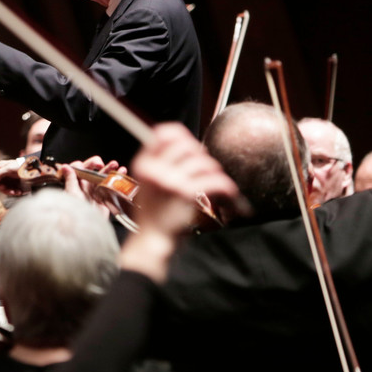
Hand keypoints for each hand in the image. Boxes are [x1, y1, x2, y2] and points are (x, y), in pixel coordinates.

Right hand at [0, 157, 29, 196]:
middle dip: (5, 190)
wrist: (36, 168)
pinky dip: (14, 191)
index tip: (4, 187)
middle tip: (13, 192)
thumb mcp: (10, 168)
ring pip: (3, 189)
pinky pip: (9, 189)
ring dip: (11, 192)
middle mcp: (1, 172)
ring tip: (19, 192)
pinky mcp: (12, 182)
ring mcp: (7, 177)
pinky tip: (20, 191)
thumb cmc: (23, 166)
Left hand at [67, 157, 127, 216]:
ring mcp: (96, 194)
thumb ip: (70, 179)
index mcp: (77, 185)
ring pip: (104, 179)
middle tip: (110, 164)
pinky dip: (118, 182)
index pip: (82, 170)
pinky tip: (122, 175)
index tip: (96, 163)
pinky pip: (111, 189)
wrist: (85, 227)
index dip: (88, 165)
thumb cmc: (76, 211)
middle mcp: (86, 188)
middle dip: (102, 166)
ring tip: (118, 167)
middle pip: (94, 173)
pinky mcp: (104, 201)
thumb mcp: (72, 193)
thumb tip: (65, 167)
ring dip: (111, 172)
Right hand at [117, 124, 239, 282]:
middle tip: (204, 167)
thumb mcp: (147, 182)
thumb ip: (159, 163)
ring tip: (213, 181)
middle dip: (201, 154)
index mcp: (144, 164)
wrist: (153, 238)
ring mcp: (171, 181)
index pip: (164, 133)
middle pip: (188, 145)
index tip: (189, 143)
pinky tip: (227, 190)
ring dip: (214, 171)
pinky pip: (215, 180)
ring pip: (204, 162)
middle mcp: (155, 169)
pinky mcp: (187, 193)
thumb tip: (185, 142)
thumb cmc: (153, 212)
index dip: (180, 135)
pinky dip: (225, 185)